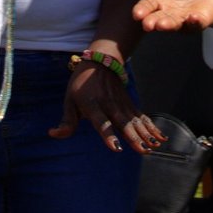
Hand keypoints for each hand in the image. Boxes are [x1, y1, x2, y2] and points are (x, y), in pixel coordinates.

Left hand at [50, 57, 166, 153]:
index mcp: (92, 105)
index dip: (108, 135)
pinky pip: (142, 117)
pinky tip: (160, 137)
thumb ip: (66, 121)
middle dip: (134, 137)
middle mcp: (109, 105)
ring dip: (146, 134)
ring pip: (135, 121)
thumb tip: (53, 134)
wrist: (100, 61)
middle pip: (123, 123)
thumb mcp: (69, 100)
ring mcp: (122, 104)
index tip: (116, 148)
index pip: (101, 123)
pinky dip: (151, 127)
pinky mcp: (130, 103)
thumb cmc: (81, 84)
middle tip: (143, 151)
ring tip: (154, 146)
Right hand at [132, 0, 212, 31]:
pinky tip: (193, 18)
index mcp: (158, 2)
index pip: (147, 7)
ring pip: (175, 24)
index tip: (136, 14)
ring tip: (162, 25)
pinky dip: (194, 22)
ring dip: (169, 25)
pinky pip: (197, 24)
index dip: (142, 10)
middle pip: (158, 19)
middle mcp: (168, 14)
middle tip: (148, 25)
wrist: (205, 0)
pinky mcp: (199, 22)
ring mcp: (183, 20)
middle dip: (153, 22)